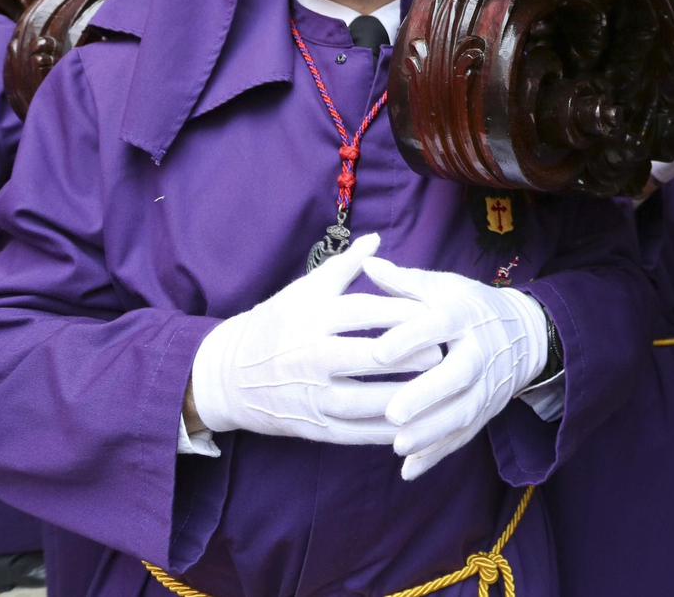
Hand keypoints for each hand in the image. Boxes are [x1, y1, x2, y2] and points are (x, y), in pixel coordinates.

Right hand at [189, 235, 438, 443]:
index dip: (402, 311)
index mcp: (311, 318)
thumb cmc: (274, 324)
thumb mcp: (302, 290)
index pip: (364, 312)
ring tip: (436, 388)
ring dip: (406, 396)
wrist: (228, 376)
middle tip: (445, 351)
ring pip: (367, 401)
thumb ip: (343, 267)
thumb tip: (375, 239)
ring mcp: (312, 396)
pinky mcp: (315, 428)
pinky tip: (414, 421)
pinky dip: (388, 430)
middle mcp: (311, 357)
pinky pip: (357, 433)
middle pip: (370, 357)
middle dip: (411, 355)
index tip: (434, 310)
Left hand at [362, 258, 548, 480]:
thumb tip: (368, 261)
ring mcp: (487, 385)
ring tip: (398, 444)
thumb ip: (406, 282)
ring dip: (432, 431)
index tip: (379, 351)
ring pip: (463, 412)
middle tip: (392, 411)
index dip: (411, 337)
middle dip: (426, 395)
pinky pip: (463, 436)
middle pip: (458, 375)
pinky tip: (410, 470)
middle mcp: (481, 352)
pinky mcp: (486, 411)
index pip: (440, 325)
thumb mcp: (445, 288)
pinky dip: (438, 454)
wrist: (525, 335)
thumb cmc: (472, 307)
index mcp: (466, 315)